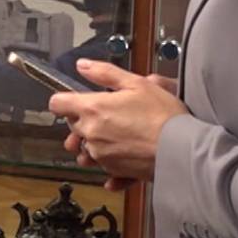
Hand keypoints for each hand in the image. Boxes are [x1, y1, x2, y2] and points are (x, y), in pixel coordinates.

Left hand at [45, 61, 188, 189]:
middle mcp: (91, 134)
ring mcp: (100, 155)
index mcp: (92, 109)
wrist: (180, 148)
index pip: (57, 103)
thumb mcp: (136, 83)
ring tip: (115, 134)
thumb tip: (84, 66)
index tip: (76, 99)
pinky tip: (122, 154)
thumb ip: (105, 73)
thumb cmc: (163, 116)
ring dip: (94, 142)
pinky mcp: (113, 171)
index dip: (66, 99)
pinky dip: (109, 162)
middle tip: (107, 114)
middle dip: (84, 120)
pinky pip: (102, 167)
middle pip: (72, 126)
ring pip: (84, 148)